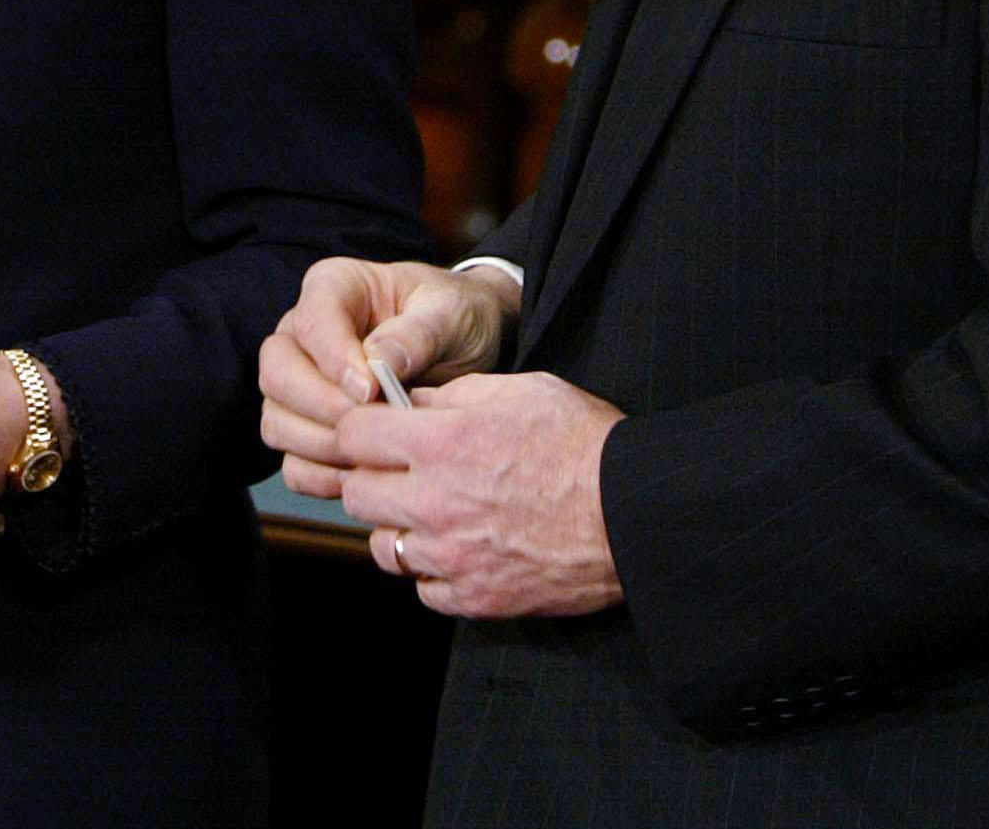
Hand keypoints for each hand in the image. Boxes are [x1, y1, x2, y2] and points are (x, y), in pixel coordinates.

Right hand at [258, 256, 516, 497]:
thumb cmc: (456, 317)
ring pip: (276, 419)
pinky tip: (361, 475)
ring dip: (319, 446)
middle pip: (277, 373)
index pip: (311, 322)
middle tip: (371, 427)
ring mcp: (300, 382)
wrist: (468, 346)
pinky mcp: (309, 426)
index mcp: (333, 288)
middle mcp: (303, 334)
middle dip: (321, 408)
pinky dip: (319, 475)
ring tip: (371, 452)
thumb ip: (417, 333)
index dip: (334, 360)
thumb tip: (378, 363)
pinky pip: (291, 460)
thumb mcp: (449, 313)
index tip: (372, 391)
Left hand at [332, 371, 622, 618]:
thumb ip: (455, 395)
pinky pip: (424, 590)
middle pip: (355, 494)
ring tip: (431, 516)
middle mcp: (434, 501)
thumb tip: (412, 401)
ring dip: (398, 529)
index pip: (351, 434)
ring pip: (383, 547)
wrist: (636, 514)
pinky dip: (434, 573)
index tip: (372, 432)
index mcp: (440, 442)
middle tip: (399, 474)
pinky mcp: (477, 597)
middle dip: (371, 479)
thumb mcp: (521, 391)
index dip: (358, 429)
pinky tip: (459, 552)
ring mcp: (452, 556)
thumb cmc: (585, 444)